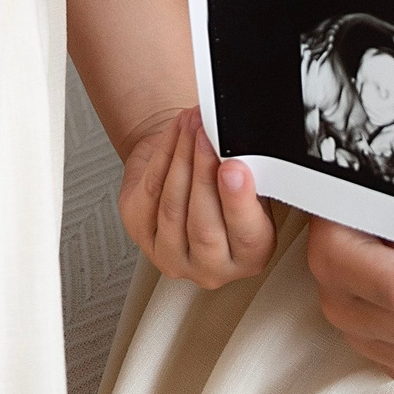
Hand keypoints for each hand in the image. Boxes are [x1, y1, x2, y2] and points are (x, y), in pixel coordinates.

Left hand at [119, 107, 276, 289]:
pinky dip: (164, 155)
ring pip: (173, 209)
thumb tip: (244, 152)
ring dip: (183, 159)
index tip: (235, 169)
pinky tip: (176, 133)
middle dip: (204, 176)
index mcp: (247, 258)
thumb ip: (252, 177)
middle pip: (204, 229)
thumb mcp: (251, 184)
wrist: (189, 173)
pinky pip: (151, 191)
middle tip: (209, 139)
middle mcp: (209, 266)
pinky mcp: (140, 233)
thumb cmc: (225, 182)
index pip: (246, 237)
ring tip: (193, 126)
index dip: (238, 203)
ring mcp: (170, 255)